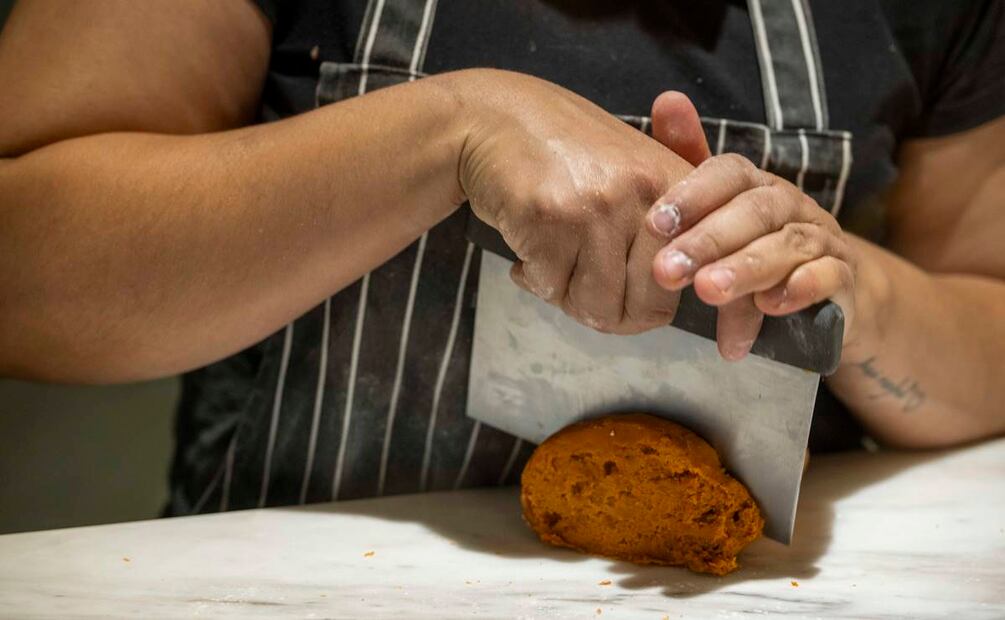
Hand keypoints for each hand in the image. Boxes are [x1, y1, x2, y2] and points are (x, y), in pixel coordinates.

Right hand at [446, 69, 702, 333]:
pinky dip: (533, 276)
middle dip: (605, 310)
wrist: (495, 117)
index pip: (686, 282)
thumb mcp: (630, 178)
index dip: (649, 303)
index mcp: (678, 186)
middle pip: (643, 308)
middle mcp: (646, 193)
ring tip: (552, 258)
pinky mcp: (551, 216)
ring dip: (566, 294)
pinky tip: (528, 244)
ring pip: (596, 306)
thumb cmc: (564, 155)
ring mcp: (599, 204)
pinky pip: (550, 287)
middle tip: (578, 282)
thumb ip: (658, 237)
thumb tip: (657, 311)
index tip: (621, 296)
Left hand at [646, 92, 858, 358]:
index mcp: (755, 185)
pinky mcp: (844, 278)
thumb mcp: (715, 217)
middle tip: (666, 270)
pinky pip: (829, 276)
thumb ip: (688, 167)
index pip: (729, 173)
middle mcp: (791, 204)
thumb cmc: (750, 250)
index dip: (692, 195)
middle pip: (754, 211)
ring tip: (708, 290)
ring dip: (746, 267)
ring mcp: (821, 239)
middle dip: (708, 240)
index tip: (654, 224)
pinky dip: (802, 287)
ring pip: (788, 244)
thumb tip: (666, 99)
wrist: (823, 296)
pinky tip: (771, 304)